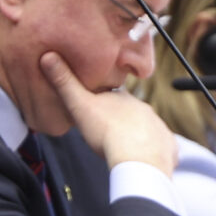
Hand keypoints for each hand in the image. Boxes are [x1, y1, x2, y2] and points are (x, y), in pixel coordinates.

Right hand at [40, 49, 175, 173]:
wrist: (137, 158)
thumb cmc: (107, 133)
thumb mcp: (80, 105)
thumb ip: (64, 83)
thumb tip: (48, 56)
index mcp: (122, 98)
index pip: (112, 95)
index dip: (102, 102)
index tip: (94, 110)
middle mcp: (143, 108)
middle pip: (129, 112)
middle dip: (120, 119)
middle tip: (106, 132)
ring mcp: (157, 127)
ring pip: (145, 128)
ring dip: (136, 135)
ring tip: (122, 147)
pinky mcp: (167, 146)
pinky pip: (160, 147)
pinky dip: (152, 151)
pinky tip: (142, 158)